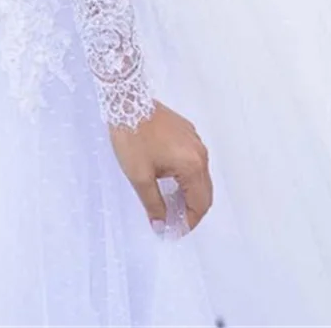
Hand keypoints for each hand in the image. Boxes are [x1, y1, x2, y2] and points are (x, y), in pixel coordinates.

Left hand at [109, 100, 212, 234]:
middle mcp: (199, 153)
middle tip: (171, 220)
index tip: (172, 231)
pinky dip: (185, 175)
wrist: (126, 100)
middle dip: (190, 210)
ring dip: (188, 192)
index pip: (200, 204)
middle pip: (204, 191)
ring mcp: (194, 139)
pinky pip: (193, 160)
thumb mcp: (139, 177)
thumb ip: (154, 204)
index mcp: (192, 165)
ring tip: (167, 202)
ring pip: (199, 176)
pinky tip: (167, 179)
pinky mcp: (186, 131)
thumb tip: (161, 226)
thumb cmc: (132, 138)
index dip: (188, 222)